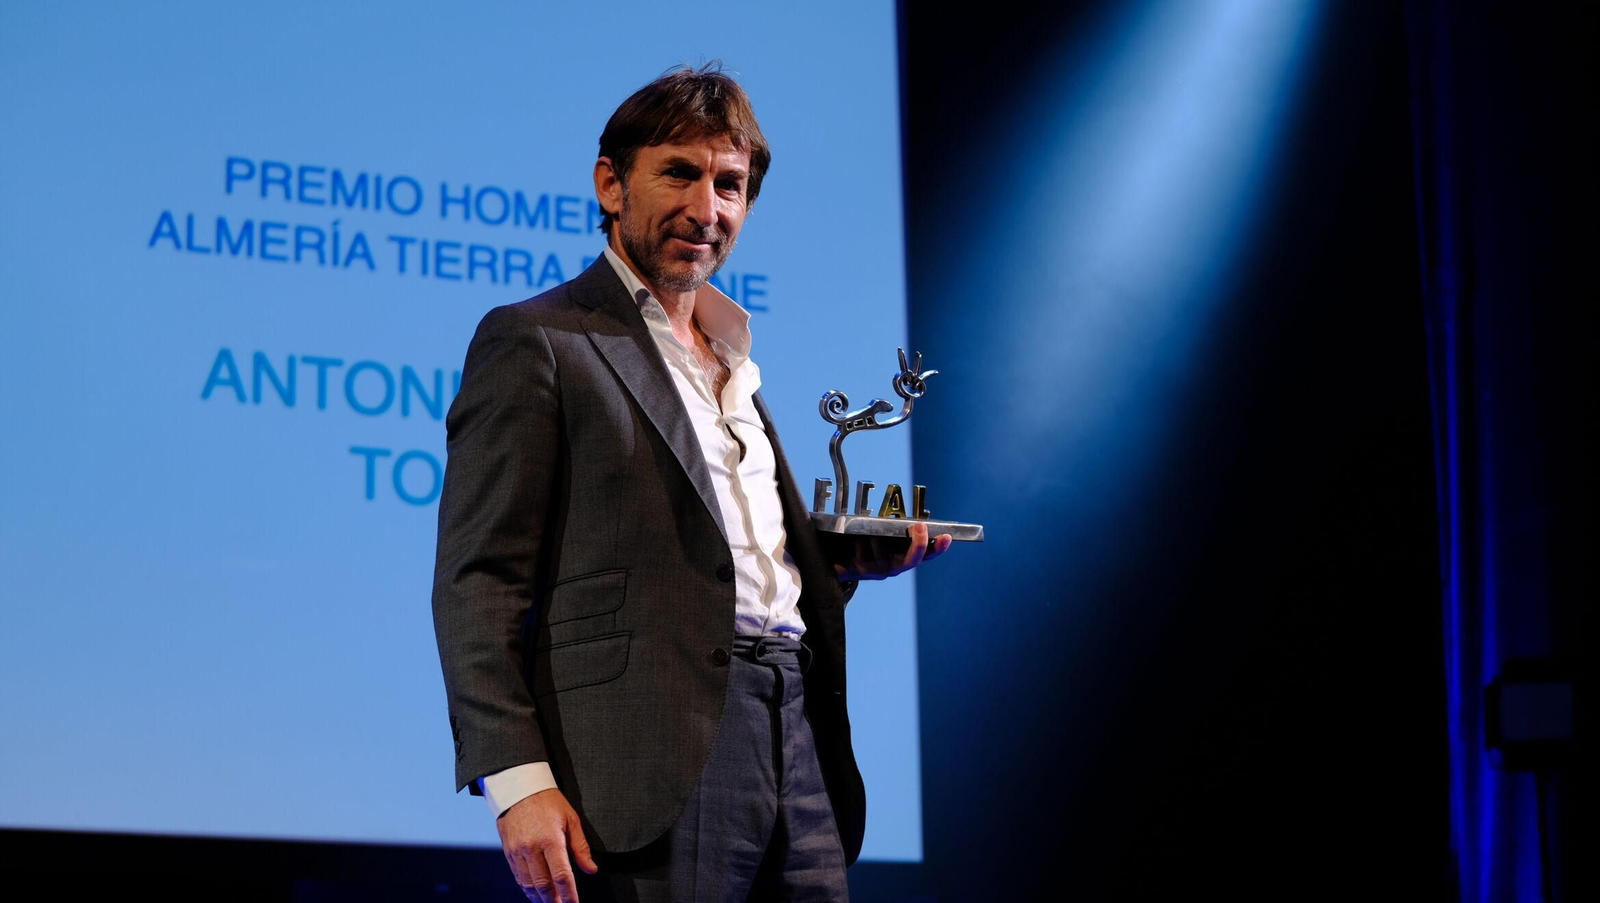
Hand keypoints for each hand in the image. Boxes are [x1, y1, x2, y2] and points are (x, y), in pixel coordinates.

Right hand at [496, 788, 597, 902]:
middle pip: (543, 884)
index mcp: (550, 839)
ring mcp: (518, 851)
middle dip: (554, 901)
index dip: (569, 894)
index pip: (561, 875)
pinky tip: (535, 894)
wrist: (518, 788)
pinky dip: (527, 889)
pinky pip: (518, 877)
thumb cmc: (547, 801)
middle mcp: (532, 848)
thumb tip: (591, 869)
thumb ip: (580, 847)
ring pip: (529, 884)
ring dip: (540, 898)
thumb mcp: (571, 818)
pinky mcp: (508, 852)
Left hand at [830, 520, 951, 582]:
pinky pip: (864, 550)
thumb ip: (896, 529)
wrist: (841, 561)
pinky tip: (854, 541)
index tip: (947, 537)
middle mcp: (895, 568)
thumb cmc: (867, 543)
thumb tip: (907, 518)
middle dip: (918, 543)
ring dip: (874, 537)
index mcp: (904, 558)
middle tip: (920, 525)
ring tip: (864, 532)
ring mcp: (880, 571)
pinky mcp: (864, 571)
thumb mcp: (883, 536)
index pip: (927, 555)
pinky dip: (859, 542)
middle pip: (912, 559)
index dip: (938, 548)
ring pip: (882, 549)